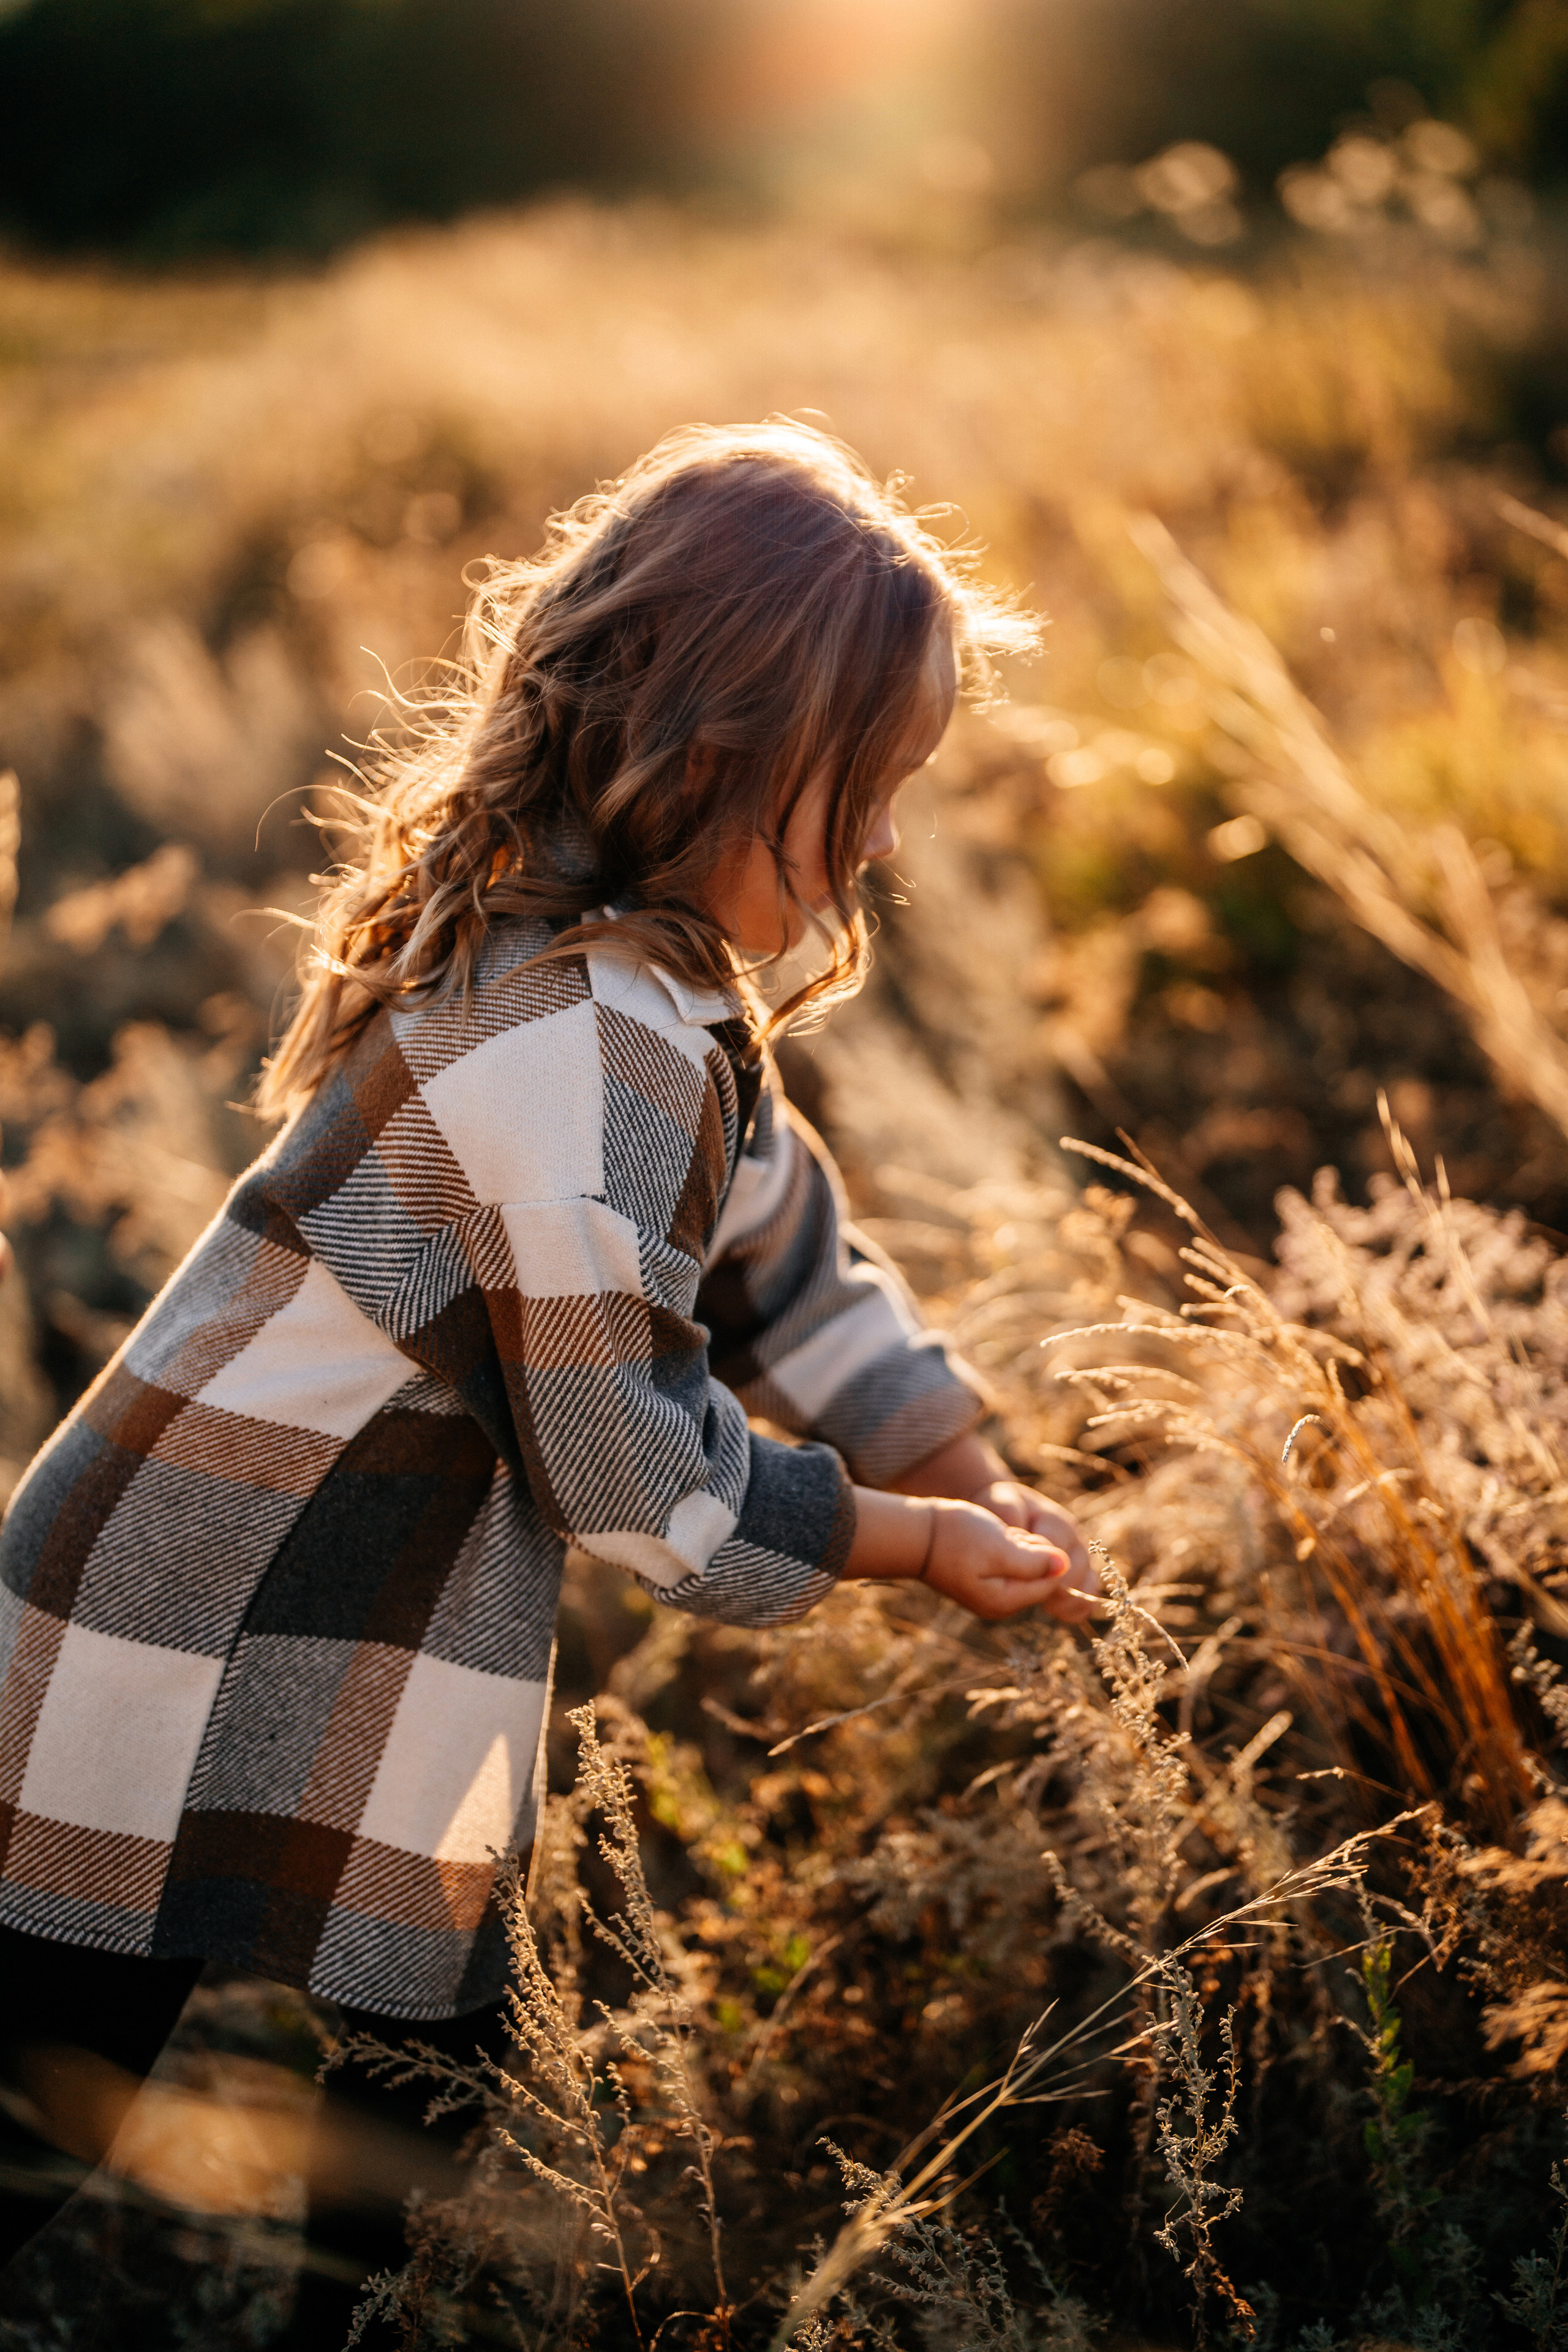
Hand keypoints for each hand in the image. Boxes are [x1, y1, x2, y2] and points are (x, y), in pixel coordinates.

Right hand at [918, 1497, 1090, 1623]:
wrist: (915, 1534)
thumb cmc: (955, 1537)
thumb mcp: (1000, 1547)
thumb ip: (1035, 1560)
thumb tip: (1065, 1566)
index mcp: (1006, 1602)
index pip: (1052, 1581)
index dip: (1043, 1553)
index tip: (1015, 1539)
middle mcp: (1001, 1605)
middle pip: (1040, 1575)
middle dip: (1028, 1550)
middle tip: (998, 1538)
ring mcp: (991, 1595)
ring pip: (1026, 1566)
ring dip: (1016, 1546)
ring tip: (988, 1539)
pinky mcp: (984, 1582)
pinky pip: (1009, 1563)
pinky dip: (1003, 1547)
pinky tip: (982, 1541)